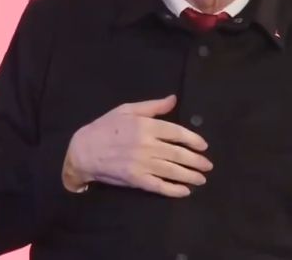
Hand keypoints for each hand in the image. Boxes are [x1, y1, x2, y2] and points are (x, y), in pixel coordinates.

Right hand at [62, 94, 212, 197]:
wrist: (83, 151)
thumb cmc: (105, 127)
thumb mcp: (127, 110)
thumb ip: (153, 107)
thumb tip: (174, 99)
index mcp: (146, 126)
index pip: (176, 132)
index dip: (193, 140)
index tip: (203, 146)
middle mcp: (147, 145)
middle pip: (178, 153)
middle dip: (196, 160)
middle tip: (208, 165)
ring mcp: (142, 164)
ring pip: (172, 170)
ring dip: (190, 176)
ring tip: (201, 179)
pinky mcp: (135, 179)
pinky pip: (159, 186)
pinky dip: (173, 190)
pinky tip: (184, 191)